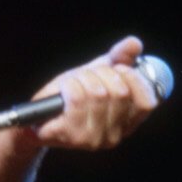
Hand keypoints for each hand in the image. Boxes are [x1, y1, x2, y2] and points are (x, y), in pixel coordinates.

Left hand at [29, 35, 158, 149]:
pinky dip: (68, 85)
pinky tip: (63, 92)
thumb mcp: (96, 73)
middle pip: (119, 91)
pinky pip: (77, 97)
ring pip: (97, 92)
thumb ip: (119, 59)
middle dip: (100, 74)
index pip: (146, 102)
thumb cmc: (69, 95)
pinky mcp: (71, 136)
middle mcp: (115, 136)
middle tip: (86, 77)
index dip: (132, 78)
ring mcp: (93, 139)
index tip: (117, 69)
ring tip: (72, 85)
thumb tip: (134, 43)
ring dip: (81, 79)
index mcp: (127, 123)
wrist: (35, 118)